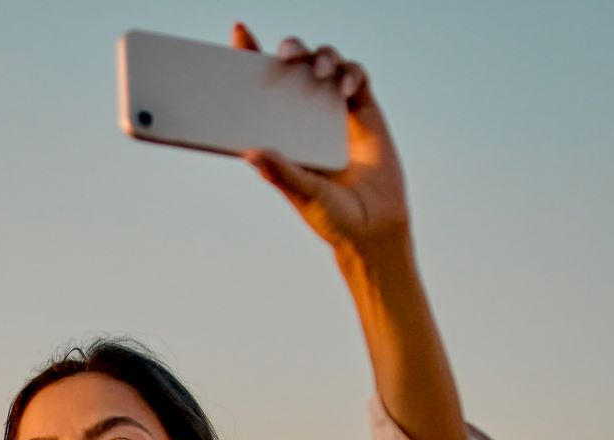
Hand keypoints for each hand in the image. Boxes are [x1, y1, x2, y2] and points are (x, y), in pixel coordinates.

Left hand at [230, 23, 409, 252]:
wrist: (374, 232)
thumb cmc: (332, 218)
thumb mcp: (303, 196)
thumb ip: (282, 173)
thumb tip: (249, 152)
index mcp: (283, 130)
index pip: (262, 86)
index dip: (250, 56)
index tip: (239, 34)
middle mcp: (306, 114)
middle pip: (296, 65)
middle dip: (291, 49)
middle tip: (284, 54)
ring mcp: (337, 110)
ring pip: (328, 63)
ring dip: (323, 58)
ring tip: (319, 72)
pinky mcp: (365, 112)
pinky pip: (358, 78)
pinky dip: (352, 73)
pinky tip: (346, 87)